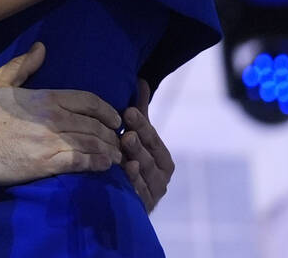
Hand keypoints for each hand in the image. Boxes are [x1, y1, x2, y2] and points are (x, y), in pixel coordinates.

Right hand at [0, 42, 122, 185]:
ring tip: (117, 156)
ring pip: (92, 143)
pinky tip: (105, 166)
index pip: (88, 100)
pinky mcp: (45, 163)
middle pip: (95, 124)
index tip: (116, 119)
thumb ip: (22, 65)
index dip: (107, 110)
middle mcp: (53, 116)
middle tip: (120, 142)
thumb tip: (41, 48)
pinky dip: (97, 164)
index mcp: (45, 96)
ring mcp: (50, 140)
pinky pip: (80, 162)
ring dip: (109, 150)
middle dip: (111, 134)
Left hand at [121, 79, 174, 212]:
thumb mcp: (138, 137)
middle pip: (149, 156)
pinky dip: (132, 182)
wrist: (125, 203)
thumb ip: (140, 112)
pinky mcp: (141, 207)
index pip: (153, 139)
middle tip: (126, 130)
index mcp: (163, 159)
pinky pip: (137, 193)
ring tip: (125, 146)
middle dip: (138, 143)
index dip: (142, 125)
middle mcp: (161, 177)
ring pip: (144, 174)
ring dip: (135, 159)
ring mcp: (152, 194)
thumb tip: (141, 80)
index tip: (128, 111)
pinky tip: (125, 171)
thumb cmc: (133, 163)